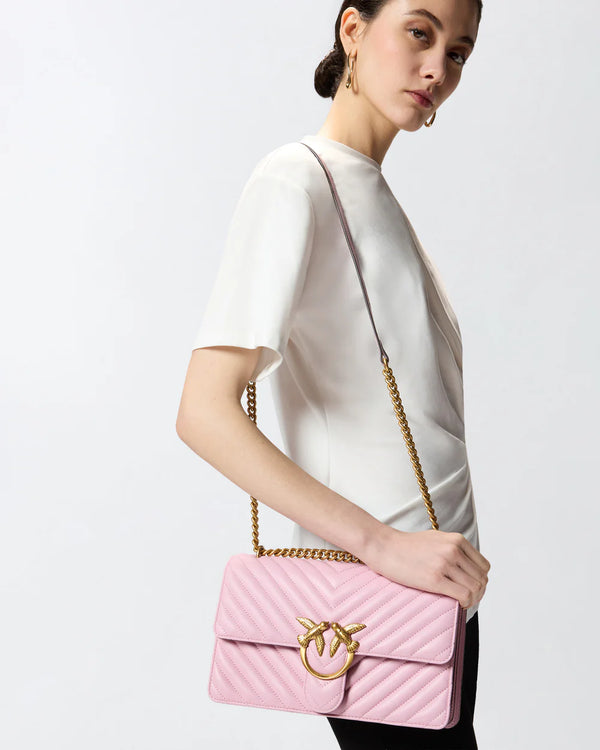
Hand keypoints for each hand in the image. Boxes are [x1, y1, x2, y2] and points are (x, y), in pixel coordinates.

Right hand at [363, 526, 490, 609]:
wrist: (383, 547)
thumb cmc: (406, 546)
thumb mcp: (436, 539)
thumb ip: (453, 549)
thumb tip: (468, 568)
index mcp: (456, 539)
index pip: (484, 566)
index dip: (480, 580)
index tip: (470, 588)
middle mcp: (453, 550)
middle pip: (481, 579)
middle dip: (478, 593)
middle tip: (466, 599)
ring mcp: (444, 563)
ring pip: (476, 588)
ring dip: (472, 600)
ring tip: (461, 603)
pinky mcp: (434, 578)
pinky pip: (464, 595)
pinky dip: (465, 603)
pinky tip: (456, 604)